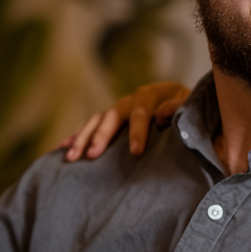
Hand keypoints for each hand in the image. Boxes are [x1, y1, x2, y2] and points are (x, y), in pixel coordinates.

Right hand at [60, 81, 190, 160]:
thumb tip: (163, 116)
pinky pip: (89, 126)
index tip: (135, 152)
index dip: (138, 132)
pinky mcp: (109, 118)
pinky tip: (63, 149)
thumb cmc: (184, 106)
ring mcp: (116, 109)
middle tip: (91, 156)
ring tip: (71, 156)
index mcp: (149, 95)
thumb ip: (178, 108)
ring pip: (95, 121)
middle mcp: (129, 100)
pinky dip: (76, 136)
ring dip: (82, 138)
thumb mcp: (187, 103)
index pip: (141, 113)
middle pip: (111, 116)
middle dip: (100, 136)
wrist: (177, 99)